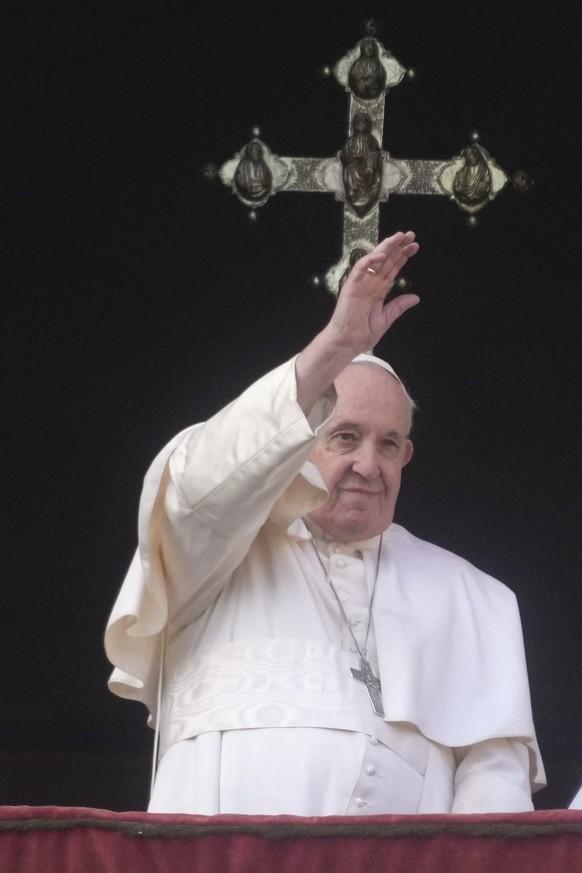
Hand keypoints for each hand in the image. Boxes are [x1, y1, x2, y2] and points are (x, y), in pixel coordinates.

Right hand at [330, 232, 419, 352]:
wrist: (348, 342)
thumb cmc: (363, 333)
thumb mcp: (386, 318)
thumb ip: (399, 306)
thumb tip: (415, 297)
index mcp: (379, 290)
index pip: (392, 268)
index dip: (403, 257)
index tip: (415, 247)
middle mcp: (371, 283)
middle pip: (386, 260)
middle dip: (398, 247)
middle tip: (411, 235)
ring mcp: (361, 283)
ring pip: (375, 260)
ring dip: (387, 247)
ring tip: (400, 237)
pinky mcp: (351, 285)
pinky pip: (360, 268)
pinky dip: (370, 260)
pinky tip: (382, 254)